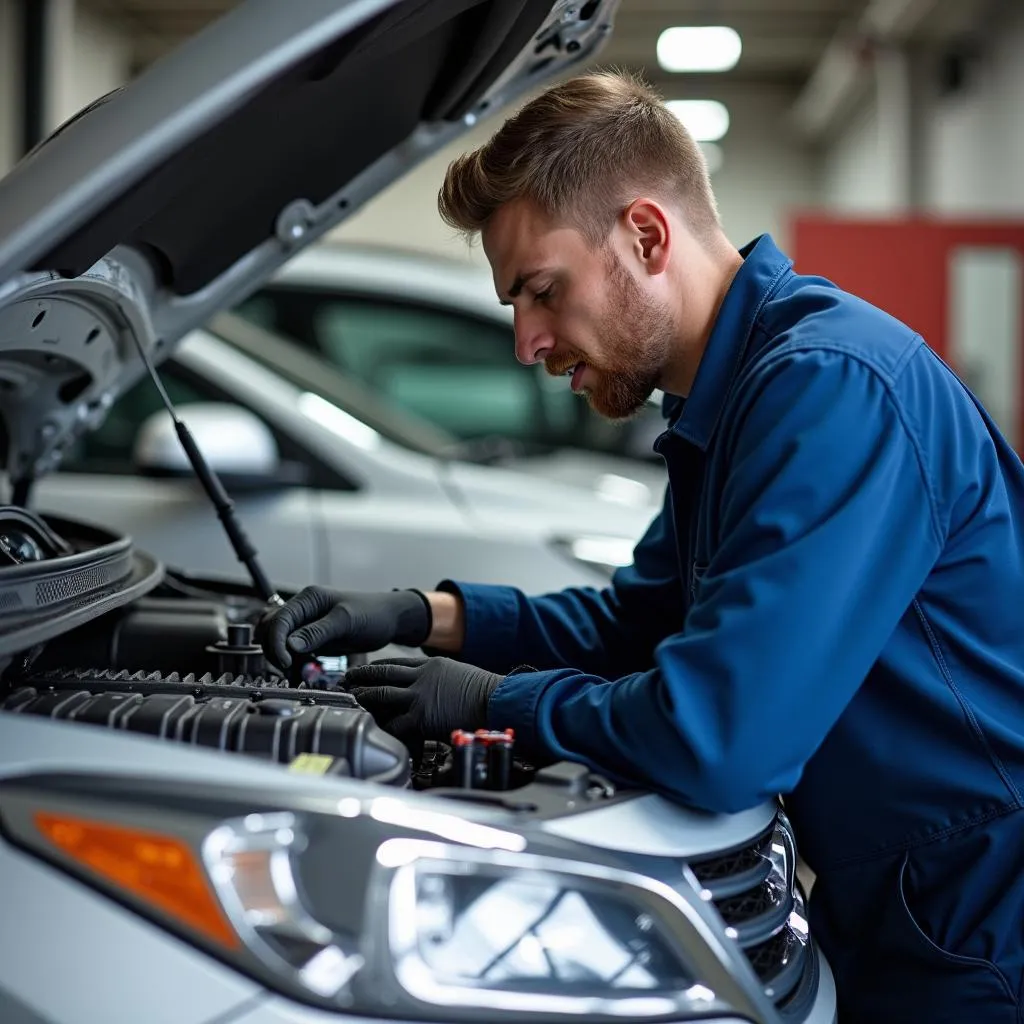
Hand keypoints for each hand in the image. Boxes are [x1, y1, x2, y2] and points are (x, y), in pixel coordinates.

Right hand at [259, 587, 430, 669]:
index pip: (278, 619)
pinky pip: (287, 648)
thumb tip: (289, 645)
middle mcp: (302, 608)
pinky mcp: (309, 637)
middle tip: (288, 668)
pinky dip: (287, 660)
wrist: (389, 619)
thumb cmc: (372, 614)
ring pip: (275, 639)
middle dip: (273, 649)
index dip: (276, 642)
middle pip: (270, 629)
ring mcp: (304, 623)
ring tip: (291, 670)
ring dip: (277, 655)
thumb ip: (318, 632)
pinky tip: (295, 671)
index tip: (286, 661)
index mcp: (308, 598)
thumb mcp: (346, 622)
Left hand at [345, 657, 502, 744]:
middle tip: (347, 681)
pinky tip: (373, 728)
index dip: (377, 667)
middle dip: (362, 677)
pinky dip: (383, 727)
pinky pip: (395, 724)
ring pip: (382, 694)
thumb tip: (435, 687)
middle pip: (382, 674)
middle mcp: (421, 677)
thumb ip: (441, 678)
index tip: (365, 670)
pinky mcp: (421, 717)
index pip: (395, 663)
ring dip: (364, 697)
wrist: (497, 700)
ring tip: (351, 700)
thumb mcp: (459, 673)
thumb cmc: (486, 691)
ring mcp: (419, 697)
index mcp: (431, 665)